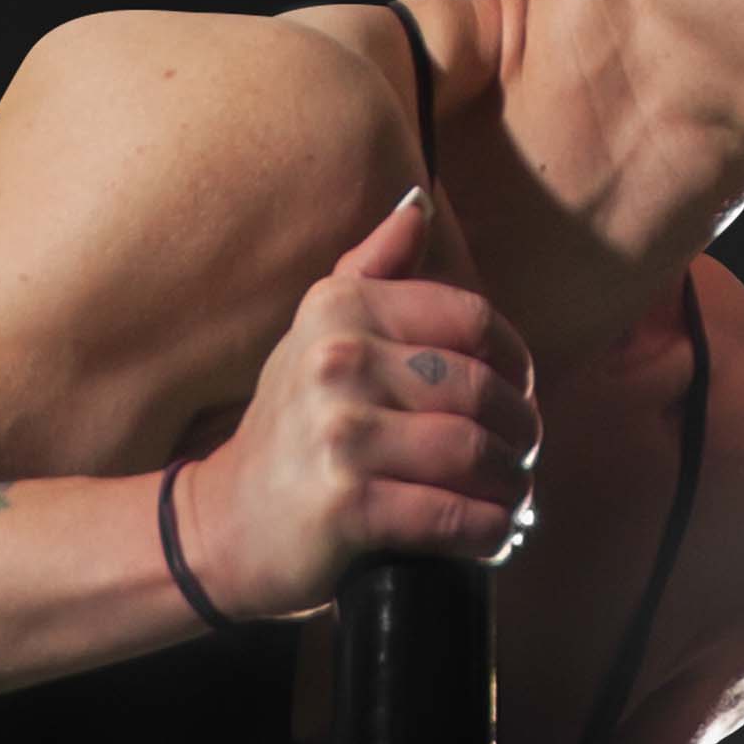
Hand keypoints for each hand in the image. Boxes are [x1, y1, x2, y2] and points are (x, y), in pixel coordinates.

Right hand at [188, 189, 530, 606]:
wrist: (223, 523)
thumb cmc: (289, 426)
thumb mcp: (316, 334)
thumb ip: (370, 269)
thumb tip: (417, 206)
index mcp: (341, 309)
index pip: (473, 321)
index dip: (516, 365)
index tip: (518, 397)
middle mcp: (336, 362)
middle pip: (482, 391)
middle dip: (521, 434)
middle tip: (520, 460)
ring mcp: (339, 435)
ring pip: (475, 454)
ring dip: (511, 486)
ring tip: (511, 500)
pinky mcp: (346, 507)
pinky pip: (453, 516)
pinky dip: (488, 532)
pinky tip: (491, 536)